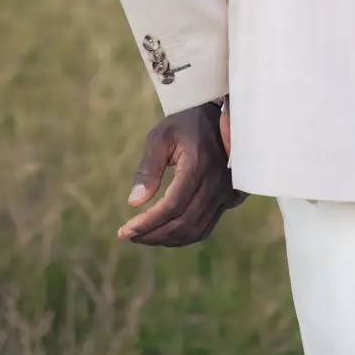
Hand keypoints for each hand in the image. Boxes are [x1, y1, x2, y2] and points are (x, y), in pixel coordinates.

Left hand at [118, 102, 246, 246]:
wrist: (219, 115)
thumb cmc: (185, 124)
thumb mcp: (160, 137)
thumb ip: (148, 169)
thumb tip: (133, 203)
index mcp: (197, 164)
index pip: (171, 206)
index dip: (147, 223)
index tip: (124, 231)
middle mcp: (216, 182)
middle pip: (183, 223)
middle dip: (153, 235)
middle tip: (130, 236)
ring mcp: (226, 192)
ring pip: (196, 230)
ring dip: (168, 239)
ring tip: (145, 236)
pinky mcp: (230, 198)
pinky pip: (207, 226)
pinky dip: (185, 236)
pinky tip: (167, 232)